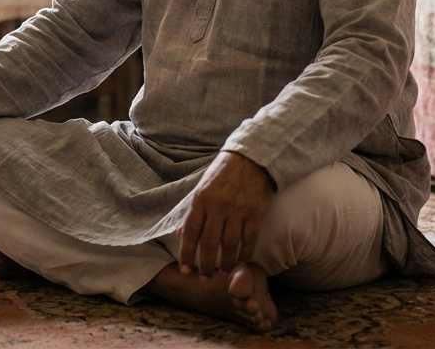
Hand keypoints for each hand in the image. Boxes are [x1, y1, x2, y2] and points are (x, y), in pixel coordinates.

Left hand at [177, 151, 275, 277]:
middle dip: (206, 265)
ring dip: (226, 262)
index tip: (185, 269)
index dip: (186, 253)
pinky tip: (243, 261)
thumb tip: (178, 233)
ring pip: (230, 245)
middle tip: (205, 278)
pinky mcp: (256, 212)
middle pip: (210, 244)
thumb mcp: (202, 188)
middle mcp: (218, 207)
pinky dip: (246, 253)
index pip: (190, 232)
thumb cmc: (223, 173)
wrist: (252, 156)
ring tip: (224, 271)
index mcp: (201, 200)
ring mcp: (238, 210)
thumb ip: (191, 211)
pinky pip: (250, 239)